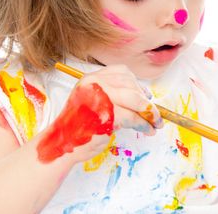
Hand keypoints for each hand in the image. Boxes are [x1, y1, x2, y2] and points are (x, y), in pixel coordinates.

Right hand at [37, 65, 162, 162]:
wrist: (62, 145)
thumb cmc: (79, 127)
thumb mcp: (93, 102)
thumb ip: (113, 95)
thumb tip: (144, 96)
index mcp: (91, 78)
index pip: (121, 72)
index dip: (137, 83)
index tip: (146, 95)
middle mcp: (95, 84)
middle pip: (131, 86)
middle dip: (147, 101)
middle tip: (156, 114)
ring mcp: (100, 98)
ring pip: (136, 100)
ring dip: (150, 113)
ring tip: (156, 123)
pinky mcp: (106, 115)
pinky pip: (133, 117)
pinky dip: (144, 125)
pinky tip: (147, 130)